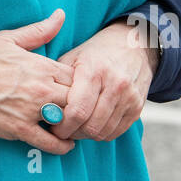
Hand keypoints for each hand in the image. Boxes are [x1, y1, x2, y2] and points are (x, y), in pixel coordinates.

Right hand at [0, 9, 77, 155]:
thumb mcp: (8, 38)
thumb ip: (39, 30)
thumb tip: (61, 14)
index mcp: (41, 65)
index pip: (78, 76)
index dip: (81, 82)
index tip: (78, 87)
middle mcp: (41, 88)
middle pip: (77, 99)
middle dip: (80, 103)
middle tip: (80, 107)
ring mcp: (32, 111)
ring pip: (68, 121)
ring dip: (73, 124)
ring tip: (74, 124)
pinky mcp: (20, 130)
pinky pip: (50, 143)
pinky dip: (62, 146)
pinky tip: (65, 143)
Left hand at [47, 18, 156, 142]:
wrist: (134, 44)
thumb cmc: (96, 52)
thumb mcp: (74, 57)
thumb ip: (58, 79)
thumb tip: (42, 105)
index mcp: (94, 71)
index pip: (77, 111)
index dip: (62, 126)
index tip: (53, 127)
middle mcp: (115, 84)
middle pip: (90, 126)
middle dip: (72, 133)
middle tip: (62, 130)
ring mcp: (129, 97)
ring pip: (103, 132)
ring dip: (86, 135)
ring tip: (75, 127)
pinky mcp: (138, 107)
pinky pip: (116, 132)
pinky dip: (101, 133)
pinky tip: (91, 124)